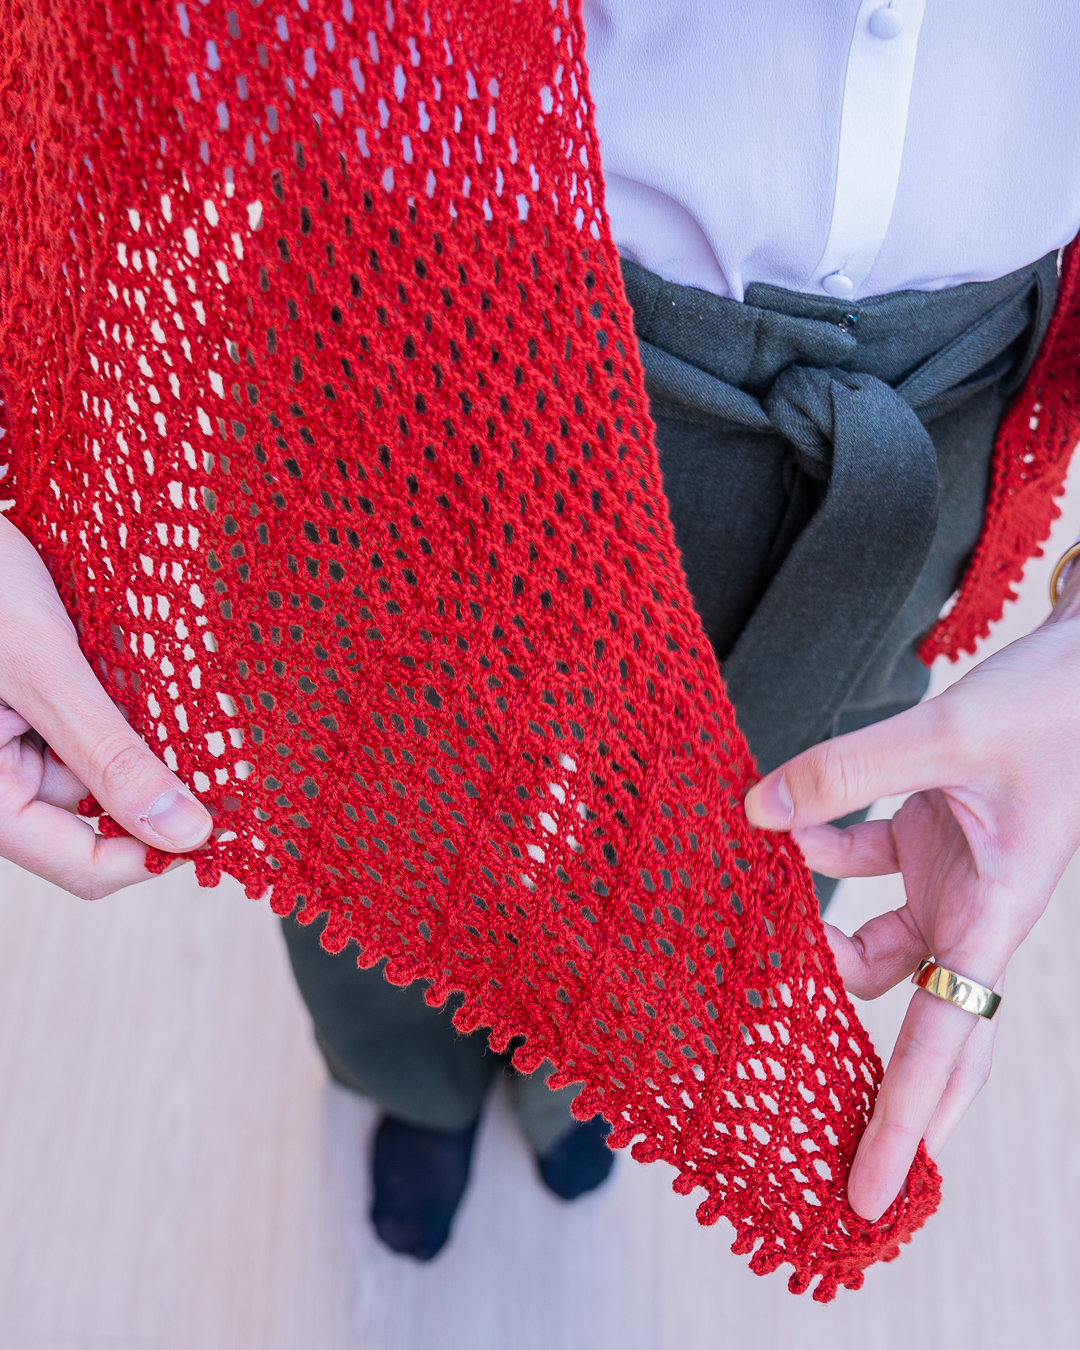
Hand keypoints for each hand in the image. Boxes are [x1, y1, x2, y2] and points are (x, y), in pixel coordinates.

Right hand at [0, 514, 211, 898]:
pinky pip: (101, 718)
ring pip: (113, 759)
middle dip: (164, 771)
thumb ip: (110, 756)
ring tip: (166, 676)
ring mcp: (20, 742)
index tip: (228, 816)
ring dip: (152, 725)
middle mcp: (3, 779)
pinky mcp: (37, 705)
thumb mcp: (42, 672)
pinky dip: (131, 694)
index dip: (160, 847)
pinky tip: (144, 657)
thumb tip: (186, 833)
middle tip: (221, 737)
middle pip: (106, 810)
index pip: (88, 865)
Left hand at [744, 560, 1079, 1220]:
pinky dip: (815, 852)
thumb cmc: (1050, 707)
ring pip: (869, 945)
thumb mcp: (947, 733)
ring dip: (815, 937)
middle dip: (872, 1088)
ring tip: (757, 924)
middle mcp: (971, 914)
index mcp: (997, 917)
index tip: (874, 1194)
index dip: (906, 1123)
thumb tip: (755, 811)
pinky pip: (855, 865)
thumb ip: (846, 772)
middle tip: (818, 1149)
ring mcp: (945, 878)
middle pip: (917, 1028)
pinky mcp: (923, 837)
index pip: (947, 1044)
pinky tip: (781, 825)